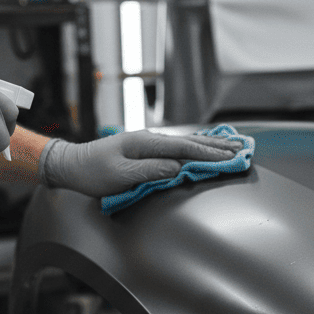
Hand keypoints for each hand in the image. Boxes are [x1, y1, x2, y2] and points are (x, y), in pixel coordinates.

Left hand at [38, 129, 241, 197]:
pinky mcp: (146, 149)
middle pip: (190, 142)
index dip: (210, 154)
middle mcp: (150, 139)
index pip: (185, 148)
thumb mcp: (120, 175)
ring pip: (186, 142)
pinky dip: (195, 147)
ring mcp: (149, 143)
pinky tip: (204, 146)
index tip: (231, 158)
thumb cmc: (92, 172)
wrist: (71, 164)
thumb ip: (150, 171)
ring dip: (210, 145)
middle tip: (243, 150)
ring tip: (232, 146)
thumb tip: (178, 168)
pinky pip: (177, 147)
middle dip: (218, 147)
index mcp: (145, 144)